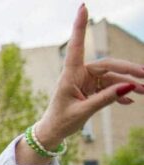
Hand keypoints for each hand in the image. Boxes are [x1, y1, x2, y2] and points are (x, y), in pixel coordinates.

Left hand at [34, 4, 143, 147]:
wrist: (53, 132)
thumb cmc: (61, 121)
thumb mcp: (83, 111)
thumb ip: (105, 99)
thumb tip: (128, 87)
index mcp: (70, 74)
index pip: (77, 46)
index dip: (80, 26)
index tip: (83, 7)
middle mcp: (79, 73)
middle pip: (108, 66)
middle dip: (128, 70)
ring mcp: (86, 81)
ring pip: (113, 78)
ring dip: (129, 85)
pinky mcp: (91, 89)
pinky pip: (110, 87)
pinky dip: (120, 93)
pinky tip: (131, 101)